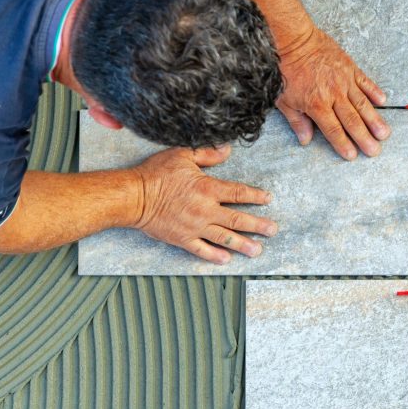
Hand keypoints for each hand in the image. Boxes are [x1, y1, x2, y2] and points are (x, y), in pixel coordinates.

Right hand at [131, 146, 277, 264]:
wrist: (134, 197)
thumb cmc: (156, 174)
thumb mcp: (182, 155)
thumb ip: (207, 154)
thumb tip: (226, 149)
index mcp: (207, 189)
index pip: (238, 193)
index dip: (255, 196)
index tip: (268, 199)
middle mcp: (205, 210)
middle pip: (237, 219)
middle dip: (258, 225)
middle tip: (273, 230)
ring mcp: (194, 227)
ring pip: (224, 238)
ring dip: (243, 244)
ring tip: (257, 250)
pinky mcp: (182, 238)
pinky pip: (202, 249)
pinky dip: (215, 255)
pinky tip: (226, 259)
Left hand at [276, 26, 389, 159]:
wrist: (293, 41)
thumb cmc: (285, 70)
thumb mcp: (284, 100)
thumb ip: (297, 121)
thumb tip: (305, 140)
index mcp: (316, 105)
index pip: (333, 129)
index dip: (343, 144)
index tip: (352, 156)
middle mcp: (333, 95)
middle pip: (351, 120)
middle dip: (364, 137)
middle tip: (375, 150)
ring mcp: (343, 80)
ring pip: (362, 104)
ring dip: (374, 120)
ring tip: (384, 133)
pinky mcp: (349, 67)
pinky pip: (365, 82)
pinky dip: (374, 91)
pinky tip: (383, 101)